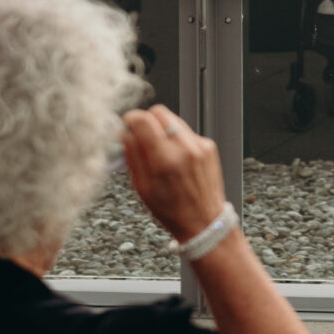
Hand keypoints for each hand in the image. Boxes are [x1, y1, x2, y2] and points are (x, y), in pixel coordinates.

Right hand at [121, 105, 226, 239]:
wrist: (203, 221)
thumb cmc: (170, 210)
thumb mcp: (141, 187)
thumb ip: (132, 155)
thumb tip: (124, 132)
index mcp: (165, 160)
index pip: (143, 120)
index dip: (130, 119)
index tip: (126, 125)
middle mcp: (185, 148)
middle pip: (159, 112)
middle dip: (146, 120)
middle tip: (140, 136)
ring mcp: (200, 145)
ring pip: (173, 119)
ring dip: (161, 129)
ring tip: (158, 150)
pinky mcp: (209, 146)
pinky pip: (186, 132)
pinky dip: (176, 139)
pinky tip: (175, 157)